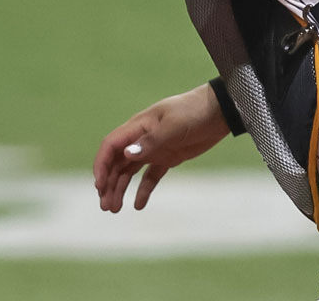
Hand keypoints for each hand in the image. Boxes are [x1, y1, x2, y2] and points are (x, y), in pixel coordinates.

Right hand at [92, 83, 230, 212]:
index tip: (99, 186)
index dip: (101, 166)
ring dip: (120, 188)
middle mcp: (141, 139)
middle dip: (108, 184)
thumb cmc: (193, 112)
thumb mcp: (173, 127)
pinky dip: (143, 190)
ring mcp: (154, 149)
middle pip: (117, 162)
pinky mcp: (168, 157)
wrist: (219, 111)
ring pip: (130, 171)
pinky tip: (138, 205)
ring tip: (116, 209)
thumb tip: (126, 155)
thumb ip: (151, 142)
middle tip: (106, 207)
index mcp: (138, 127)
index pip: (111, 146)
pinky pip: (150, 176)